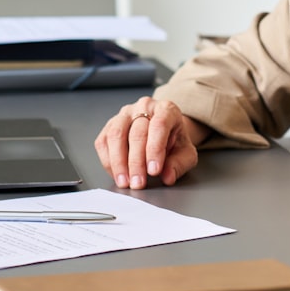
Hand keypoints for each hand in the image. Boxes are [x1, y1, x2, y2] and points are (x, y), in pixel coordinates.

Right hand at [94, 97, 208, 188]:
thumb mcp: (186, 153)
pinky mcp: (110, 125)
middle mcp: (144, 107)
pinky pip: (103, 142)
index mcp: (166, 109)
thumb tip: (168, 176)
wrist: (165, 131)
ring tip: (125, 182)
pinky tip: (117, 174)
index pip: (159, 125)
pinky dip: (108, 161)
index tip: (154, 171)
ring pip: (116, 135)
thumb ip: (179, 164)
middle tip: (139, 183)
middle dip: (136, 162)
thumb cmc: (175, 141)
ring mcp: (125, 114)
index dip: (155, 149)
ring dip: (118, 162)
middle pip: (137, 133)